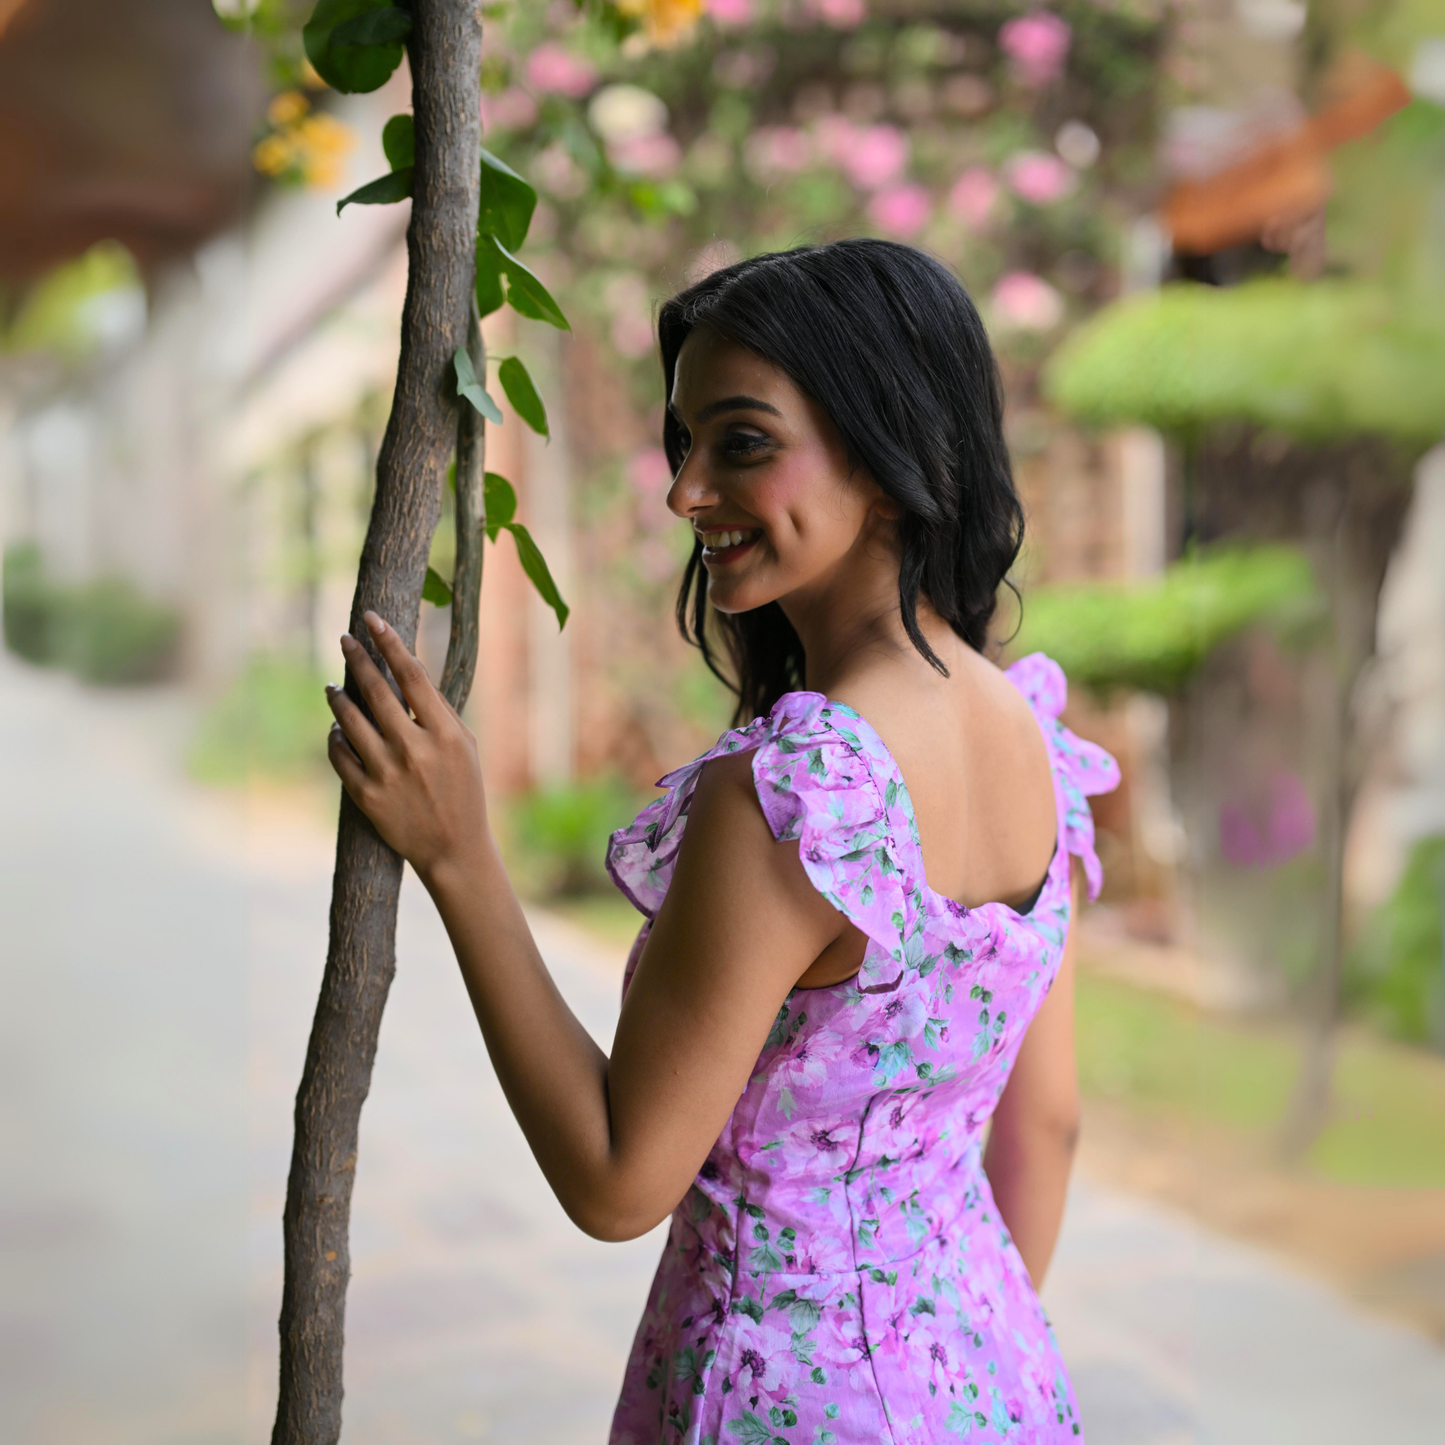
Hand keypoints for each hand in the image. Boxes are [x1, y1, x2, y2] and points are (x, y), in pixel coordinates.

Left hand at [326, 612, 490, 882]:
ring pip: (349, 721)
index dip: (389, 643)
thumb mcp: (466, 747)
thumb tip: (407, 670)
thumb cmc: (464, 790)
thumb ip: (438, 711)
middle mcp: (414, 750)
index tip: (372, 620)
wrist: (454, 849)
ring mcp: (388, 774)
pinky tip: (337, 729)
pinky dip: (334, 737)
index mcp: (445, 734)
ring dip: (338, 697)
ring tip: (333, 687)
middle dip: (356, 658)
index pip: (411, 675)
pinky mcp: (367, 797)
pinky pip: (339, 756)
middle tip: (344, 639)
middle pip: (375, 691)